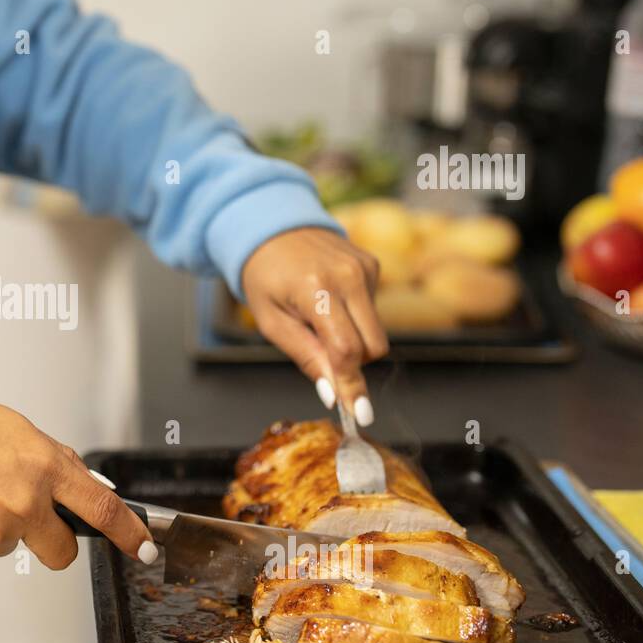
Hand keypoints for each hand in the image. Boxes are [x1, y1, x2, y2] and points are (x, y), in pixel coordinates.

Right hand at [0, 396, 153, 568]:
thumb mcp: (20, 430)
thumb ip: (58, 461)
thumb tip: (91, 488)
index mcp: (46, 468)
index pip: (102, 509)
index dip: (129, 532)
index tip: (143, 547)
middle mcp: (26, 504)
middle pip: (63, 551)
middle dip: (56, 543)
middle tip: (36, 521)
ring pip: (16, 545)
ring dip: (6, 527)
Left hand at [240, 227, 388, 422]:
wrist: (273, 228)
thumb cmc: (265, 278)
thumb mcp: (271, 322)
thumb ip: (305, 357)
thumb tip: (334, 394)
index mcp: (317, 291)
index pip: (346, 350)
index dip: (352, 385)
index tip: (359, 414)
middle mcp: (348, 277)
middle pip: (373, 346)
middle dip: (353, 363)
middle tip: (323, 355)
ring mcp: (365, 268)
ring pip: (377, 331)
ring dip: (353, 339)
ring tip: (319, 319)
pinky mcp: (372, 265)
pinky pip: (373, 309)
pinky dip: (354, 316)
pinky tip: (329, 300)